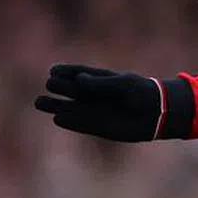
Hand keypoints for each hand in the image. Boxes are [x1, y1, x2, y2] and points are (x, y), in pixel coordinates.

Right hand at [33, 64, 192, 141]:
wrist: (158, 113)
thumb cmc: (142, 94)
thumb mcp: (124, 85)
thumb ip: (101, 83)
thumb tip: (79, 80)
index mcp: (101, 80)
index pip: (78, 73)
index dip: (65, 71)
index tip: (53, 70)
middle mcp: (95, 95)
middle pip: (70, 90)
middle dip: (58, 87)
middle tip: (48, 84)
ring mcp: (95, 110)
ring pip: (70, 108)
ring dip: (55, 106)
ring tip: (39, 102)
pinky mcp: (98, 127)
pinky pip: (80, 124)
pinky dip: (69, 121)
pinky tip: (57, 118)